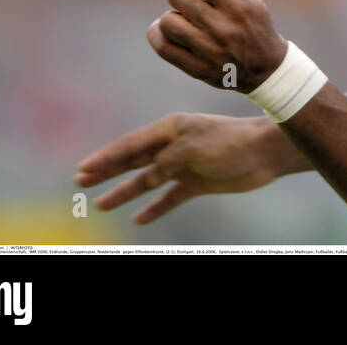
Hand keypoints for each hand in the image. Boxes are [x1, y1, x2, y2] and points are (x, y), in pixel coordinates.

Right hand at [74, 112, 293, 222]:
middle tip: (81, 182)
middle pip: (134, 161)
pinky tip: (140, 218)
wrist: (265, 152)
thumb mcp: (192, 148)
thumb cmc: (230, 141)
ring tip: (102, 204)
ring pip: (148, 181)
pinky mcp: (198, 182)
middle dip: (107, 171)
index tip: (82, 169)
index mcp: (171, 129)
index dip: (105, 157)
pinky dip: (156, 207)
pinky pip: (170, 197)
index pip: (130, 145)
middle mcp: (174, 145)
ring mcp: (185, 165)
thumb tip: (145, 179)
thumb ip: (165, 163)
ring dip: (126, 192)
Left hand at [147, 0, 288, 92]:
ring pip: (167, 22)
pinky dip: (158, 35)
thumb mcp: (250, 2)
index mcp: (238, 5)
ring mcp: (210, 50)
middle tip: (186, 2)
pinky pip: (164, 47)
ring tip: (181, 20)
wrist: (267, 69)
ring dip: (171, 17)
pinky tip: (166, 32)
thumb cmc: (254, 28)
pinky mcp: (198, 68)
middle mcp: (223, 27)